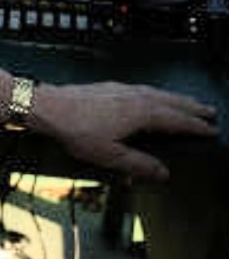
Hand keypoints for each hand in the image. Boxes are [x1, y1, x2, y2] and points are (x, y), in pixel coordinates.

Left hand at [33, 82, 217, 180]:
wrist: (47, 106)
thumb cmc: (75, 128)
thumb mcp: (109, 155)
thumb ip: (138, 165)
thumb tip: (161, 173)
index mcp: (139, 112)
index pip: (175, 120)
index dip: (194, 126)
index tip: (211, 129)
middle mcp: (133, 96)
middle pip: (169, 101)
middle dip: (190, 107)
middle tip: (209, 111)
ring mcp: (119, 88)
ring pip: (155, 92)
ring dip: (174, 97)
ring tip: (187, 102)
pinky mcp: (107, 86)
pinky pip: (141, 88)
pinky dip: (155, 92)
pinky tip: (151, 96)